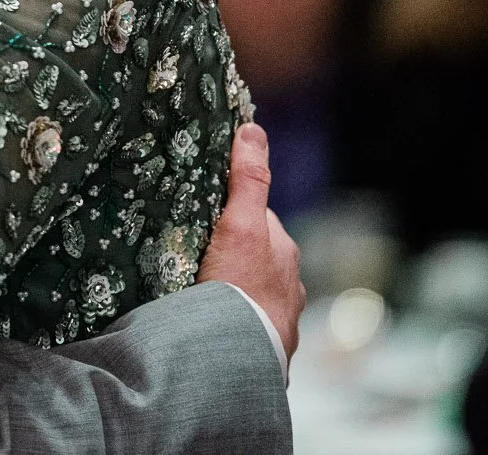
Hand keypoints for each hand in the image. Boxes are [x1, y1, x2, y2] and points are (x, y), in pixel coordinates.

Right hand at [198, 122, 303, 360]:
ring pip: (255, 297)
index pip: (258, 221)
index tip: (206, 220)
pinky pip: (248, 330)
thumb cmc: (240, 289)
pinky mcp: (267, 352)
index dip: (233, 217)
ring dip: (236, 296)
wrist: (238, 358)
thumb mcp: (240, 226)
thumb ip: (248, 180)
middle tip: (197, 259)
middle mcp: (290, 287)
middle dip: (235, 258)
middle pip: (258, 259)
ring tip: (203, 300)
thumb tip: (253, 128)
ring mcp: (280, 322)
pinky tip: (215, 329)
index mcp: (284, 254)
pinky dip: (235, 327)